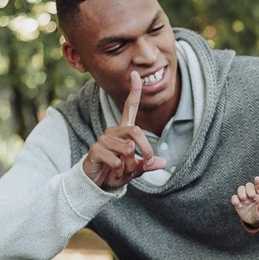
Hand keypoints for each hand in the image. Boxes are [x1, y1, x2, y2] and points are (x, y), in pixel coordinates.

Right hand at [82, 71, 167, 188]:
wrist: (95, 185)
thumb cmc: (115, 173)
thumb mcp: (135, 170)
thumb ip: (147, 165)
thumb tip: (163, 162)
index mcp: (123, 132)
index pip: (129, 108)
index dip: (134, 92)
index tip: (135, 75)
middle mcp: (113, 132)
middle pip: (135, 131)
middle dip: (146, 148)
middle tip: (148, 162)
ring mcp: (103, 140)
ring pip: (127, 149)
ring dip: (130, 165)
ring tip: (123, 171)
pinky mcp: (95, 150)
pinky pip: (116, 160)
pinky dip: (120, 171)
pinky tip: (113, 172)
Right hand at [231, 176, 258, 225]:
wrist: (254, 220)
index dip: (258, 182)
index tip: (257, 178)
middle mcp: (251, 193)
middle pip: (249, 185)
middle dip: (249, 190)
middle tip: (252, 197)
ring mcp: (244, 197)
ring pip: (240, 189)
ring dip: (242, 193)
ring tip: (245, 201)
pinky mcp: (238, 201)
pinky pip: (234, 197)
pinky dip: (235, 200)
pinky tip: (239, 206)